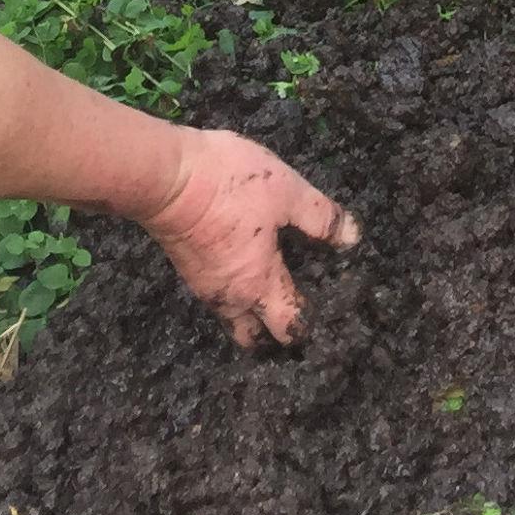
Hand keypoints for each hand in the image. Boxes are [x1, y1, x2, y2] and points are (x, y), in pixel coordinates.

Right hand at [138, 128, 358, 346]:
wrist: (163, 175)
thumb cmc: (229, 185)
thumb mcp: (287, 193)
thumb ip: (320, 218)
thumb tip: (351, 239)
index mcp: (259, 284)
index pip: (288, 328)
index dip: (310, 328)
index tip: (327, 315)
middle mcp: (229, 296)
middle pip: (251, 338)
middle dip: (272, 336)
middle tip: (294, 315)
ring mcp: (202, 284)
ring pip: (230, 318)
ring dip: (251, 315)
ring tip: (275, 291)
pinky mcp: (186, 267)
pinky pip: (215, 296)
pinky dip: (233, 292)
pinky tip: (246, 265)